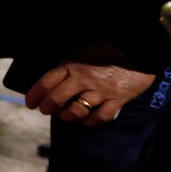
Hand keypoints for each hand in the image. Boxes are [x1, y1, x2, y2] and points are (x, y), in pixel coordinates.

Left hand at [25, 61, 155, 125]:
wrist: (139, 51)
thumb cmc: (107, 50)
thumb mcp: (82, 50)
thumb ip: (67, 62)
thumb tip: (50, 74)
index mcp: (73, 65)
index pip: (46, 81)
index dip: (35, 94)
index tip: (30, 103)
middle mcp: (84, 79)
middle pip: (57, 99)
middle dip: (47, 107)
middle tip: (46, 110)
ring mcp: (101, 91)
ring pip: (76, 110)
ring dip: (67, 116)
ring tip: (65, 115)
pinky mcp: (117, 100)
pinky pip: (100, 117)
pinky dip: (91, 121)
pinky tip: (87, 120)